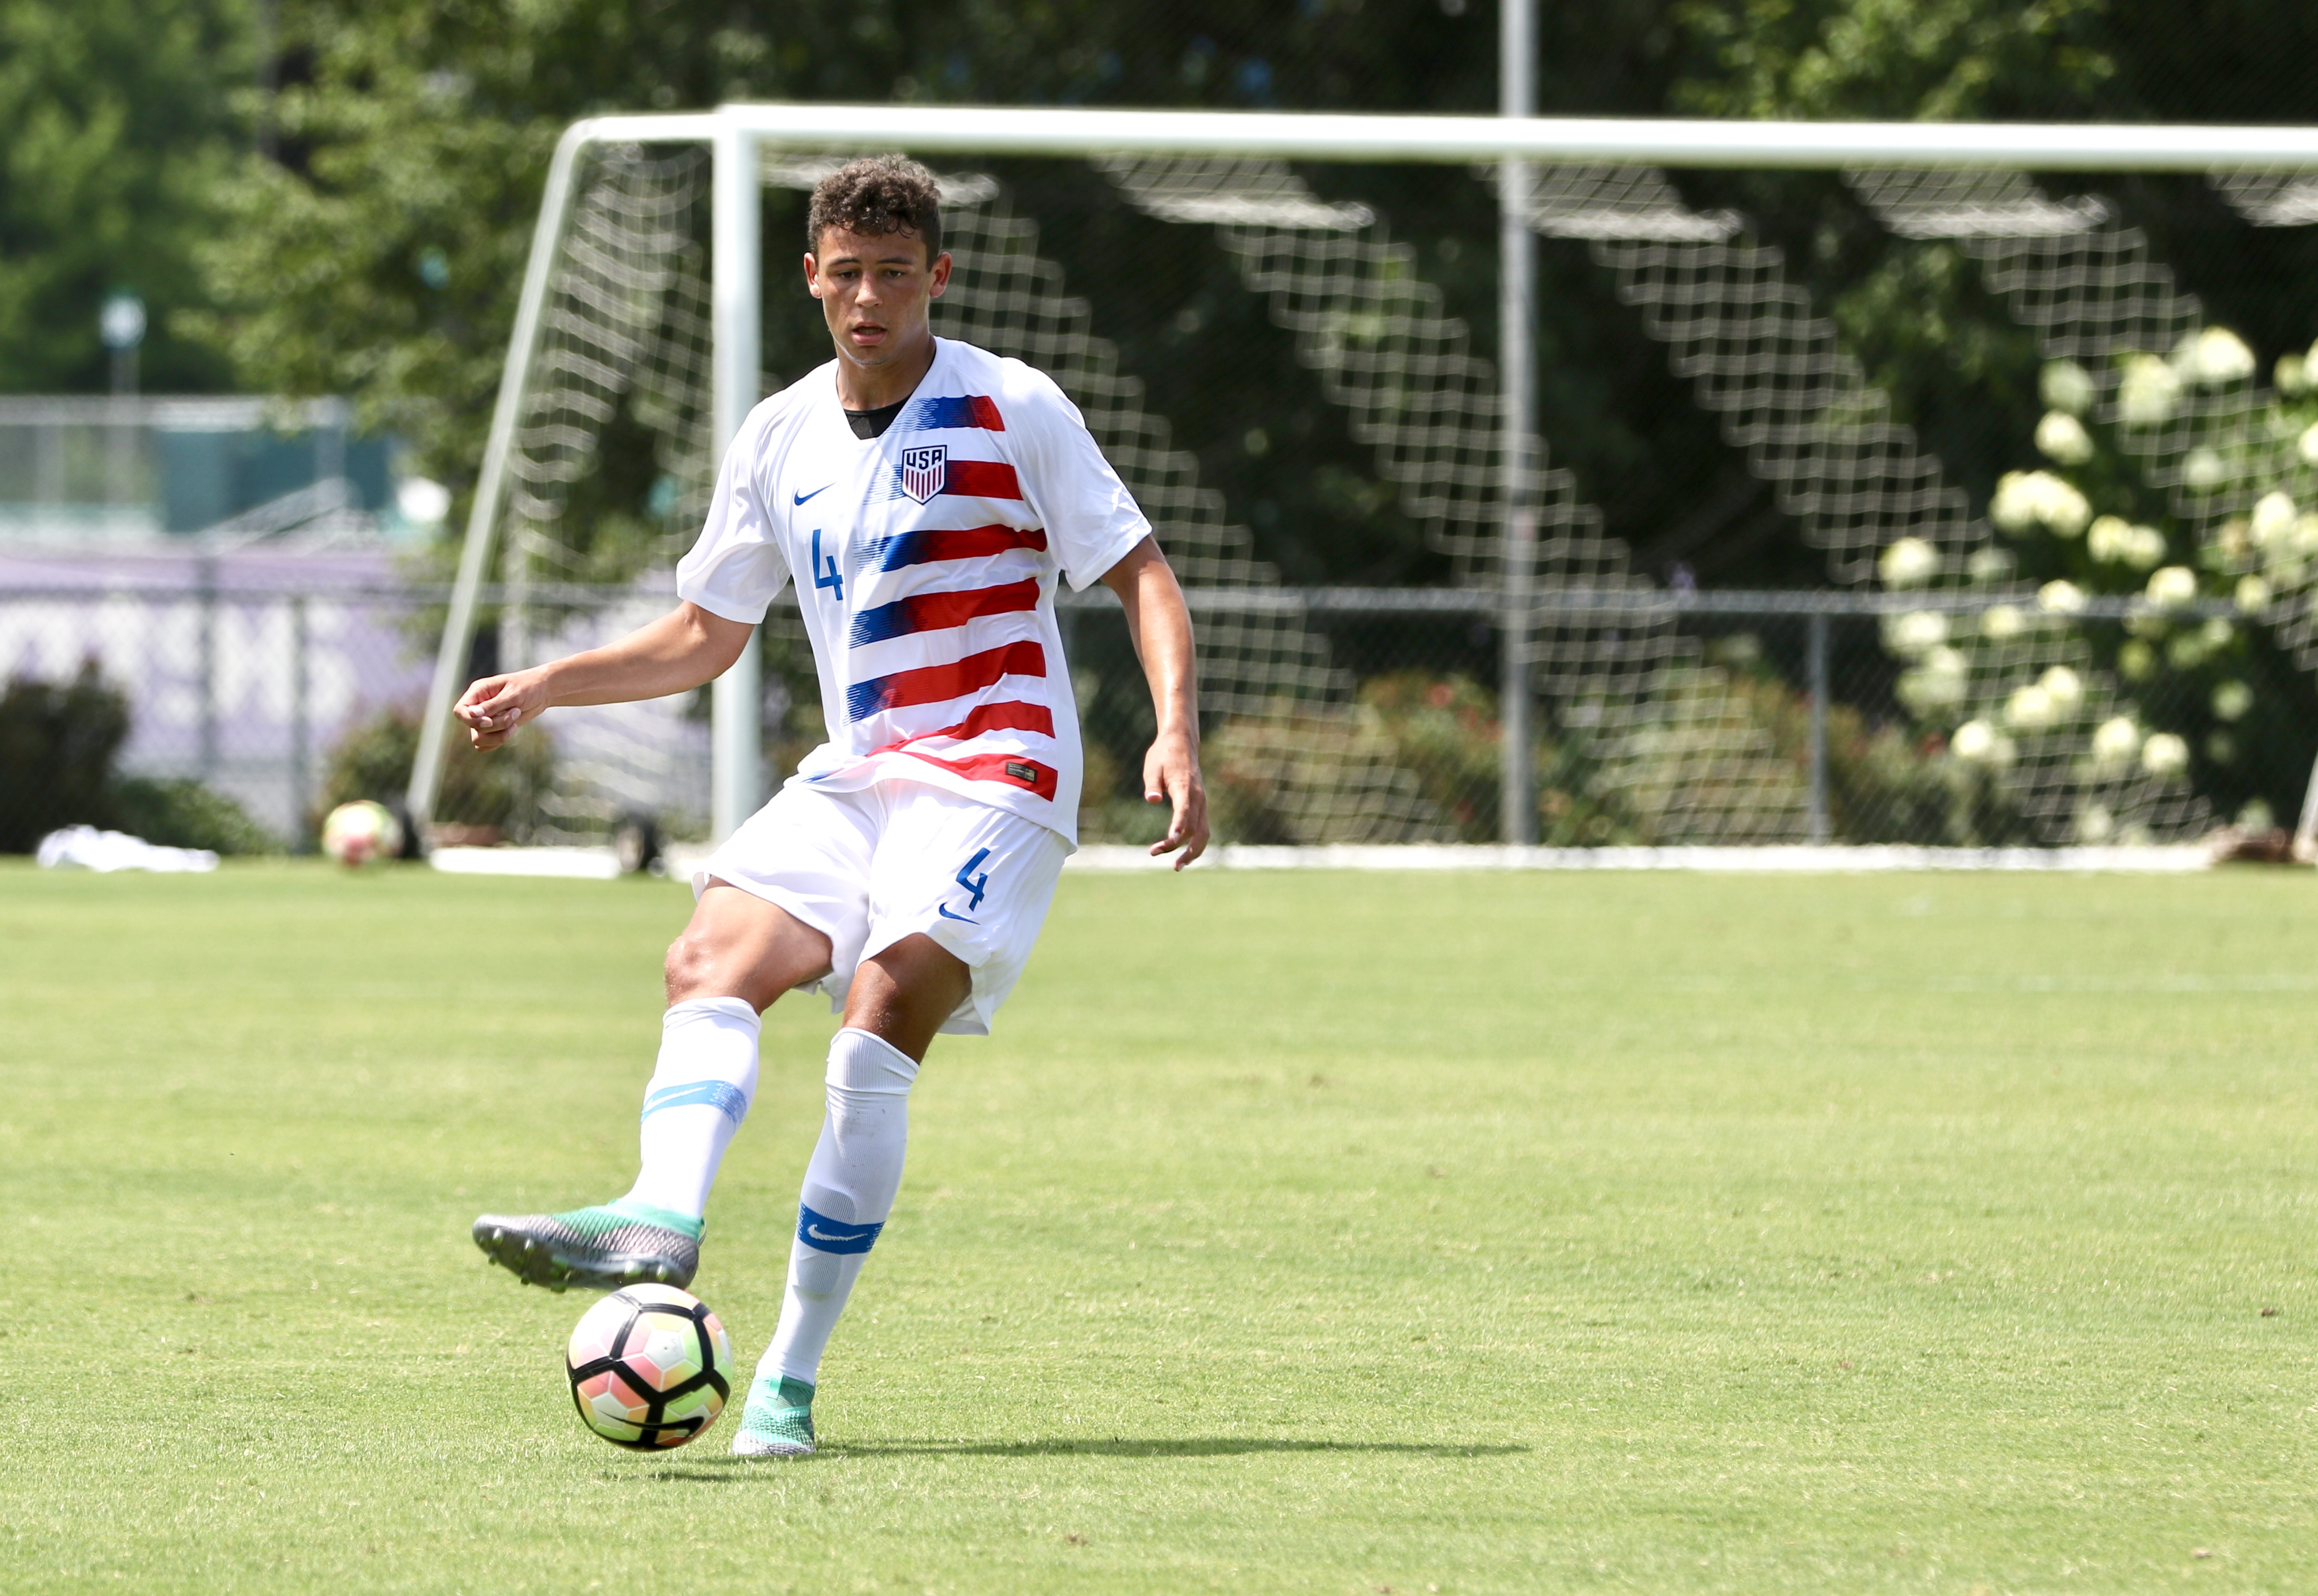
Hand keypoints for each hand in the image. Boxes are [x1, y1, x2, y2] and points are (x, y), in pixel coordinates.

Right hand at [454, 668, 551, 750]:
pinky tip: (513, 729)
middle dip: (496, 725)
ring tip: (515, 721)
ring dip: (499, 734)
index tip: (490, 721)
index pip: (460, 711)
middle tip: (515, 712)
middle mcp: (477, 706)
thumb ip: (492, 705)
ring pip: (478, 739)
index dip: (471, 720)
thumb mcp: (512, 694)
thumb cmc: (528, 687)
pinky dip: (499, 741)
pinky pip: (485, 745)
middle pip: (472, 727)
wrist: (542, 692)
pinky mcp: (493, 729)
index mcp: (478, 692)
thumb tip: (472, 713)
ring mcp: (484, 719)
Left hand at [1143, 727, 1208, 869]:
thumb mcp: (1151, 766)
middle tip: (1155, 853)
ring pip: (1203, 833)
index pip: (1184, 811)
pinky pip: (1203, 829)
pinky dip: (1195, 844)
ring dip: (1192, 852)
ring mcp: (1202, 803)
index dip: (1177, 827)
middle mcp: (1198, 797)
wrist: (1181, 743)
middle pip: (1194, 829)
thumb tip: (1152, 800)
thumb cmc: (1163, 755)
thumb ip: (1152, 784)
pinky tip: (1183, 853)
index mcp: (1185, 787)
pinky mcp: (1201, 806)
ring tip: (1176, 866)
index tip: (1169, 842)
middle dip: (1178, 846)